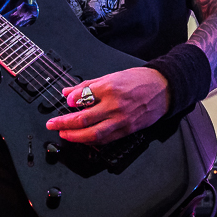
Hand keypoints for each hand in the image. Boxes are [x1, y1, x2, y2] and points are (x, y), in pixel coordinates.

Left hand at [44, 67, 170, 144]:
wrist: (163, 89)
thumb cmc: (139, 80)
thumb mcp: (112, 75)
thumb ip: (88, 85)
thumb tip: (68, 92)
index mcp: (110, 87)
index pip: (83, 97)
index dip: (70, 101)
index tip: (64, 102)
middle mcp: (114, 105)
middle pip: (83, 119)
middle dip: (64, 123)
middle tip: (52, 124)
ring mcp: (121, 120)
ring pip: (93, 134)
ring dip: (75, 136)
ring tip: (64, 134)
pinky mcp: (127, 130)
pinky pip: (105, 139)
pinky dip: (91, 140)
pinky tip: (82, 139)